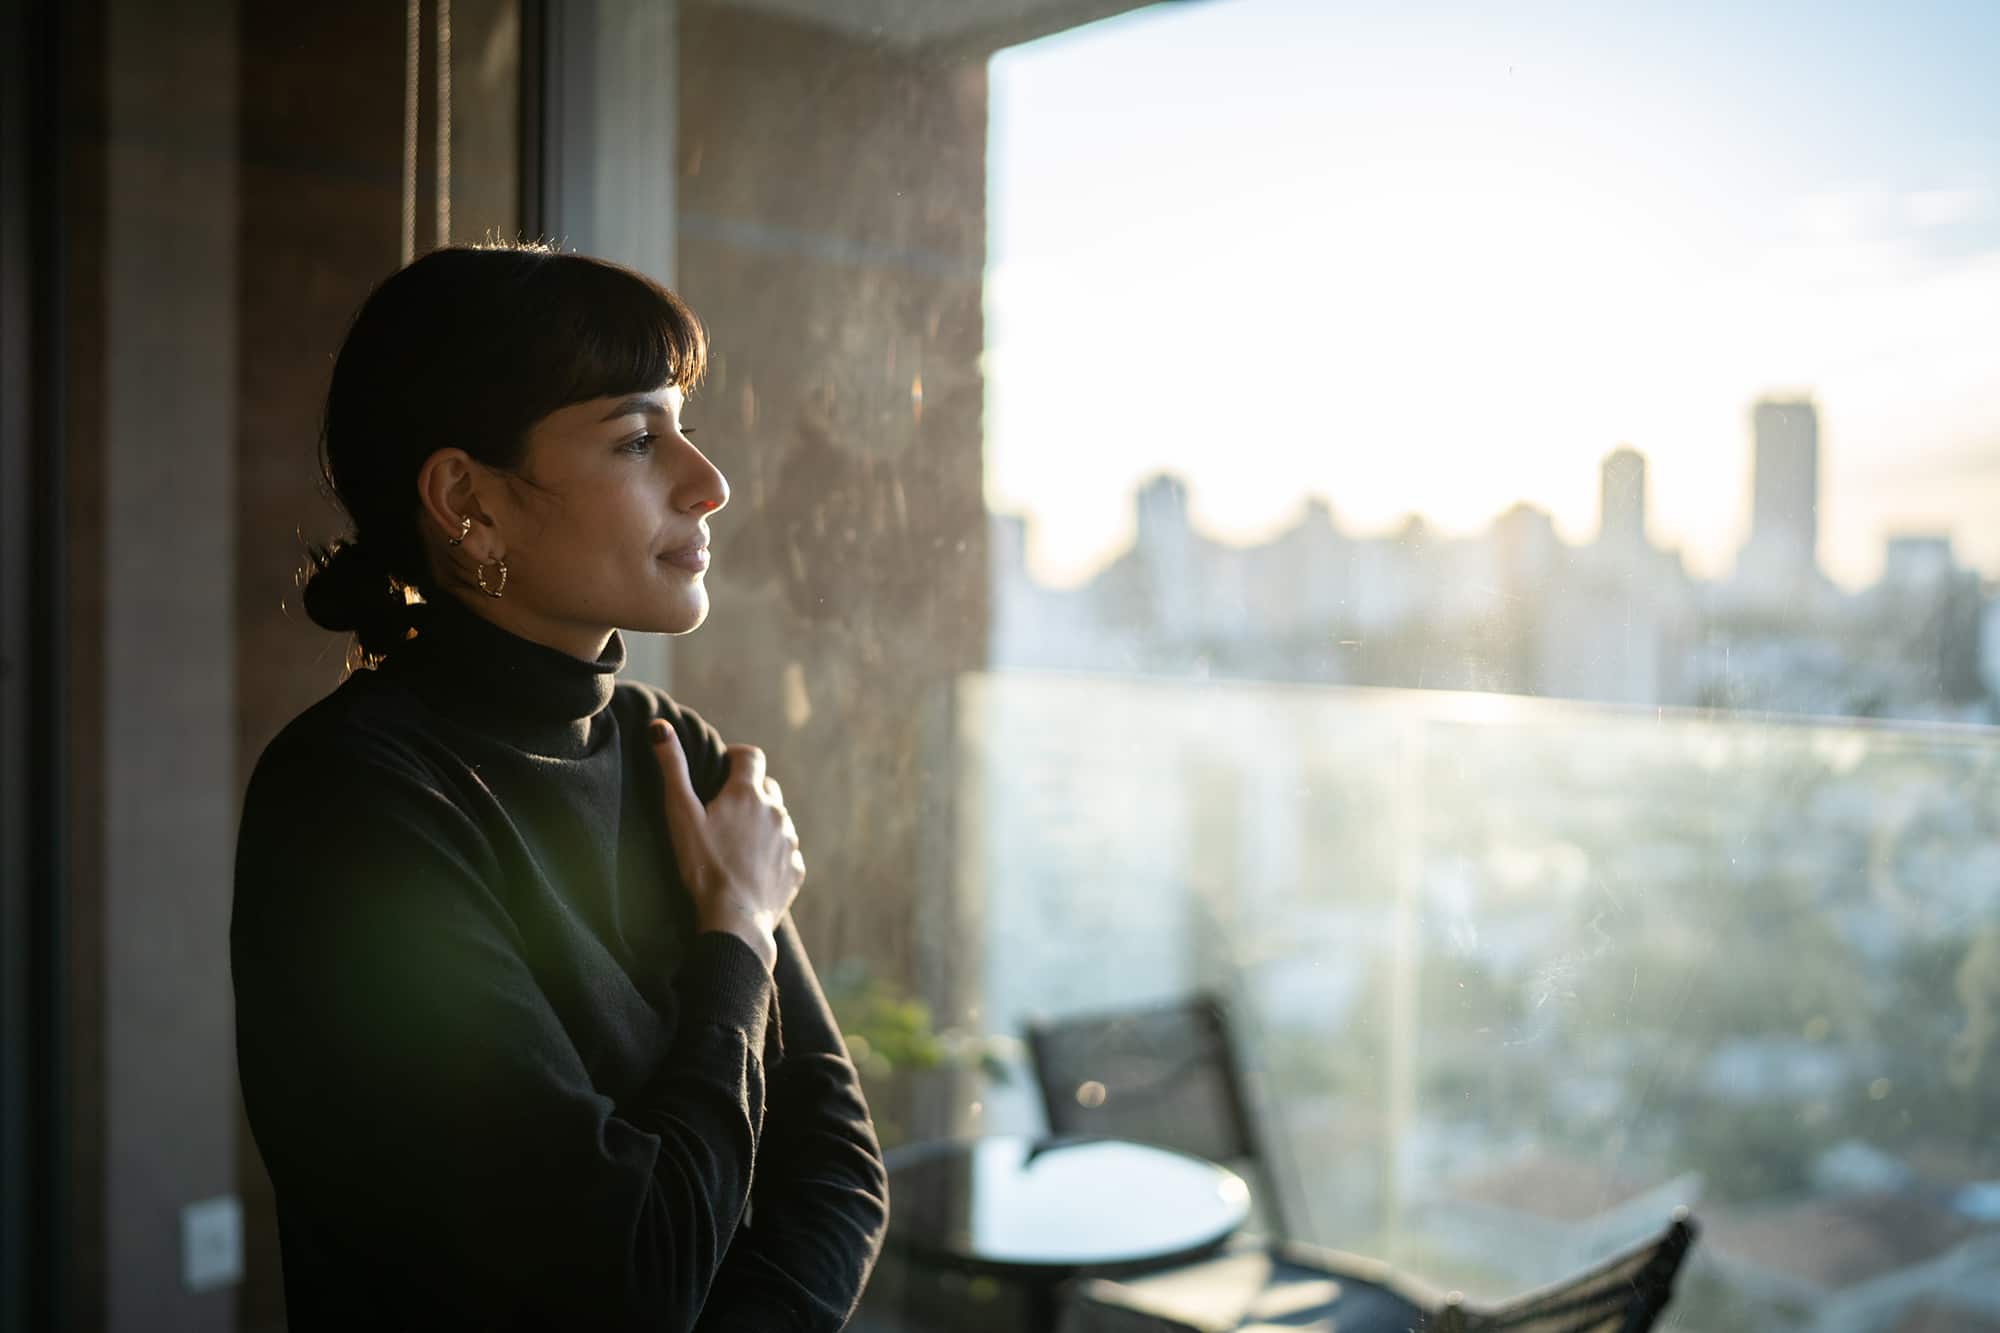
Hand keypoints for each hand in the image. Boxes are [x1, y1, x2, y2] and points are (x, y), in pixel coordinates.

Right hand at [650, 720, 804, 970]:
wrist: (734, 921)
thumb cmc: (703, 867)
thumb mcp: (681, 815)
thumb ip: (672, 769)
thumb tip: (660, 727)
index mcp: (748, 794)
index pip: (751, 756)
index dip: (737, 757)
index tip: (723, 768)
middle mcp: (776, 812)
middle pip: (767, 787)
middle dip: (749, 791)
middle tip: (725, 811)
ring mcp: (789, 841)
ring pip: (778, 820)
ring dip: (762, 823)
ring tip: (736, 844)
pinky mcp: (796, 869)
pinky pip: (786, 852)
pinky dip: (772, 854)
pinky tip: (751, 869)